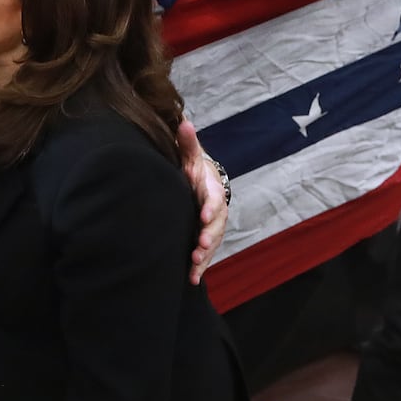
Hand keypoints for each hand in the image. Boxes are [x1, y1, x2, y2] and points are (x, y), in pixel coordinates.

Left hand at [177, 119, 226, 284]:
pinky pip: (205, 253)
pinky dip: (200, 266)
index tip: (203, 216)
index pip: (213, 198)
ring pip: (213, 242)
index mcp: (210, 189)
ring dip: (205, 256)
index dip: (210, 207)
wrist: (201, 182)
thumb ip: (187, 142)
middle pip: (216, 225)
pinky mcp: (206, 237)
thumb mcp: (190, 155)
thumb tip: (184, 121)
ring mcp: (212, 226)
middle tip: (200, 246)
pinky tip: (191, 279)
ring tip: (194, 267)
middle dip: (209, 236)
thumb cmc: (193, 168)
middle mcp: (215, 210)